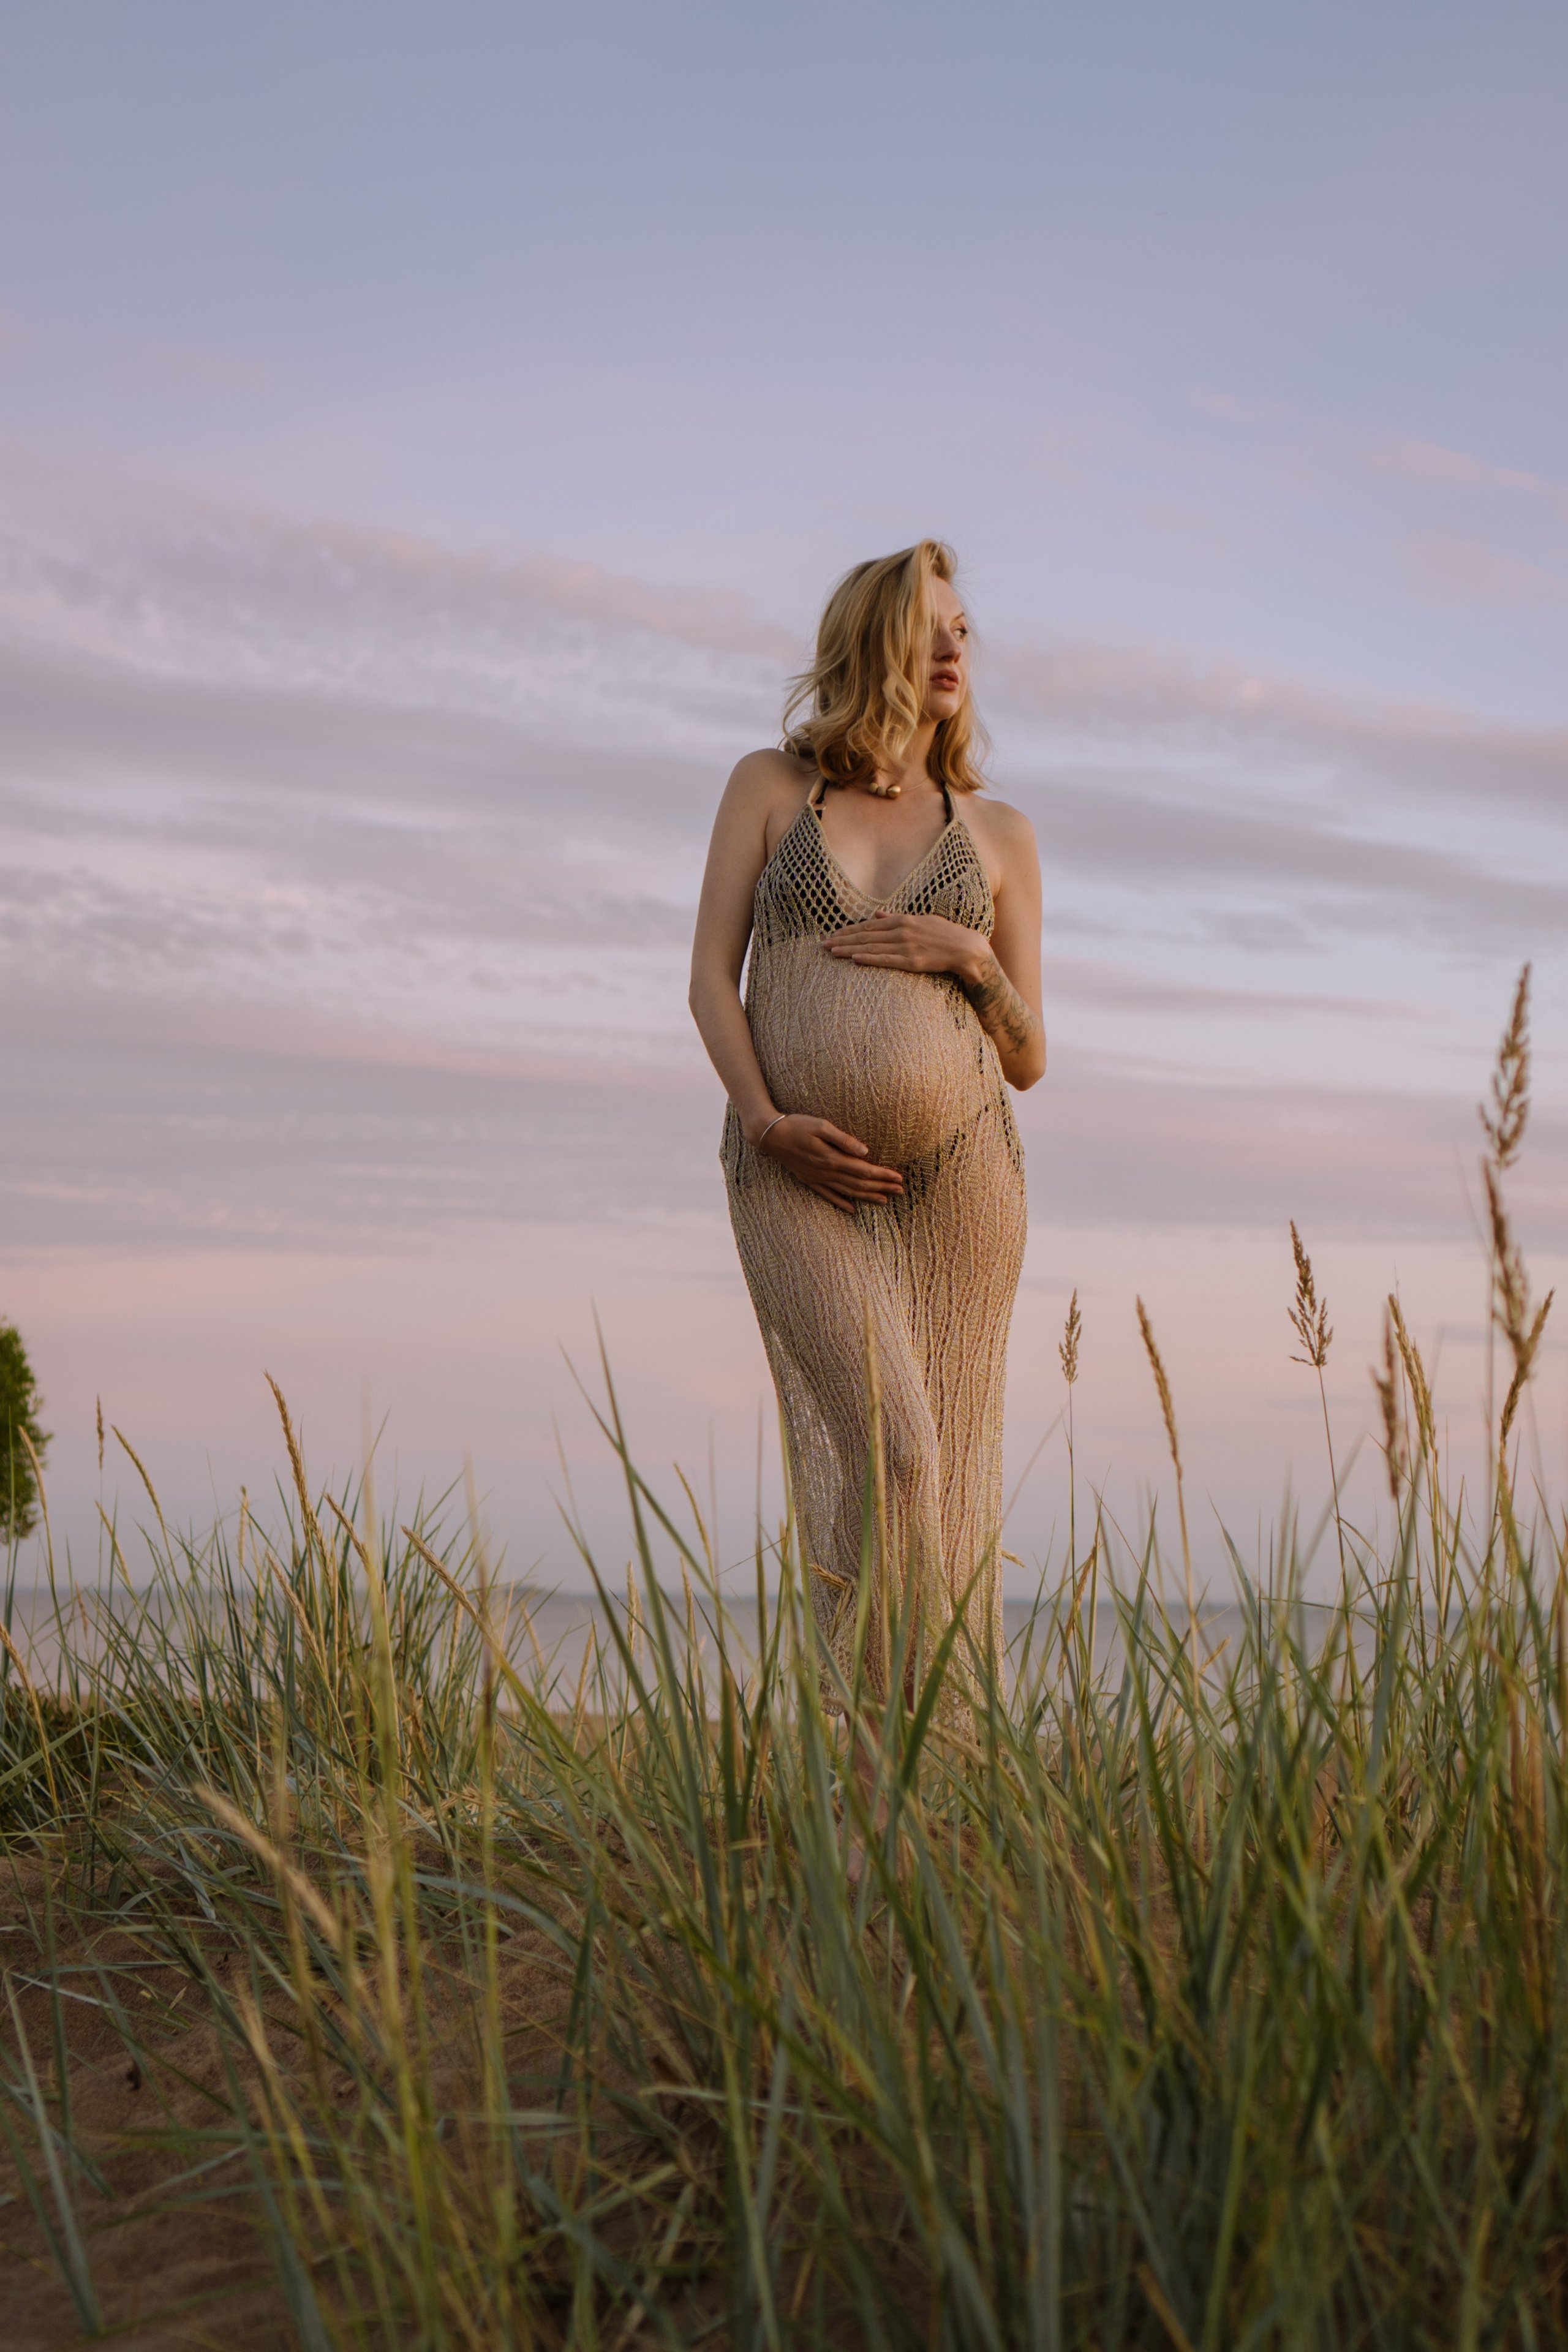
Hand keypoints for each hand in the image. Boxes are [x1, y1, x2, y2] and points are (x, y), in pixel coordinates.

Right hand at [752, 1113, 903, 1211]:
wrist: (769, 1135)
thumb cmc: (797, 1125)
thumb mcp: (821, 1126)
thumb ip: (844, 1139)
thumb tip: (865, 1151)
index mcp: (832, 1158)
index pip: (864, 1170)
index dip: (883, 1175)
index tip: (898, 1178)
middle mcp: (827, 1172)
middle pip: (859, 1184)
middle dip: (881, 1188)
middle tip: (900, 1191)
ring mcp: (817, 1178)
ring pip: (847, 1192)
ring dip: (867, 1197)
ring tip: (885, 1201)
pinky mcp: (809, 1180)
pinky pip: (828, 1195)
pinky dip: (841, 1203)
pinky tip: (852, 1209)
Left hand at [825, 912, 986, 983]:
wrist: (967, 948)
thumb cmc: (944, 934)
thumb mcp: (920, 920)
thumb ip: (896, 918)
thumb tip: (877, 915)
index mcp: (902, 920)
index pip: (868, 926)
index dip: (849, 931)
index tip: (833, 935)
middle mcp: (901, 931)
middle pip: (865, 936)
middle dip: (843, 940)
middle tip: (823, 945)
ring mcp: (906, 946)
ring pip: (872, 948)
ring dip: (850, 950)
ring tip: (832, 952)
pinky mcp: (912, 961)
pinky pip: (886, 960)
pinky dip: (869, 959)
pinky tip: (855, 959)